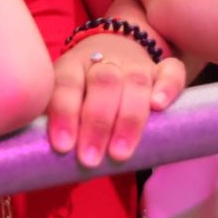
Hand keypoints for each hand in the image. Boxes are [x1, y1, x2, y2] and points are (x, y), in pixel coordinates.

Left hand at [48, 32, 185, 166]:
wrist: (114, 51)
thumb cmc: (83, 93)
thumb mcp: (63, 100)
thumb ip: (58, 123)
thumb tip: (46, 166)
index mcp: (74, 66)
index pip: (67, 83)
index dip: (65, 113)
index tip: (63, 147)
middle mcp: (105, 60)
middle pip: (104, 82)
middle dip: (97, 123)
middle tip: (91, 158)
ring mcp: (136, 64)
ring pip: (136, 81)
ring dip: (129, 119)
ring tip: (121, 152)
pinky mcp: (162, 69)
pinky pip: (172, 71)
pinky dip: (168, 87)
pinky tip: (160, 107)